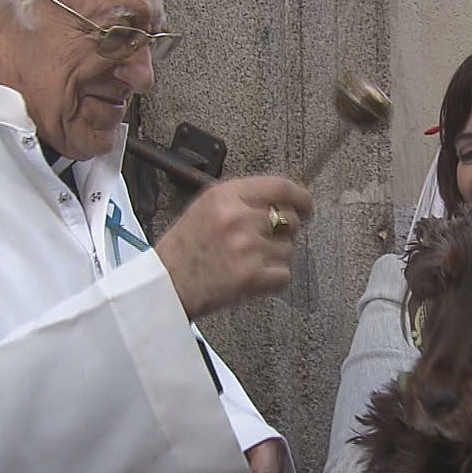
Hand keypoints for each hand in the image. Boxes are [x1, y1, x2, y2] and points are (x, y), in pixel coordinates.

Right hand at [156, 176, 312, 317]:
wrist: (165, 285)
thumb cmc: (183, 249)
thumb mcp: (206, 206)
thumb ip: (243, 199)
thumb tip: (284, 200)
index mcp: (225, 195)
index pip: (281, 186)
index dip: (301, 197)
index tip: (307, 206)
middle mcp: (238, 218)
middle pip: (290, 219)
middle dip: (284, 232)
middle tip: (263, 241)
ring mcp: (246, 248)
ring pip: (289, 249)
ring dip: (275, 257)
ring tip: (247, 261)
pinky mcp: (251, 277)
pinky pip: (284, 274)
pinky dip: (273, 279)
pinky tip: (250, 276)